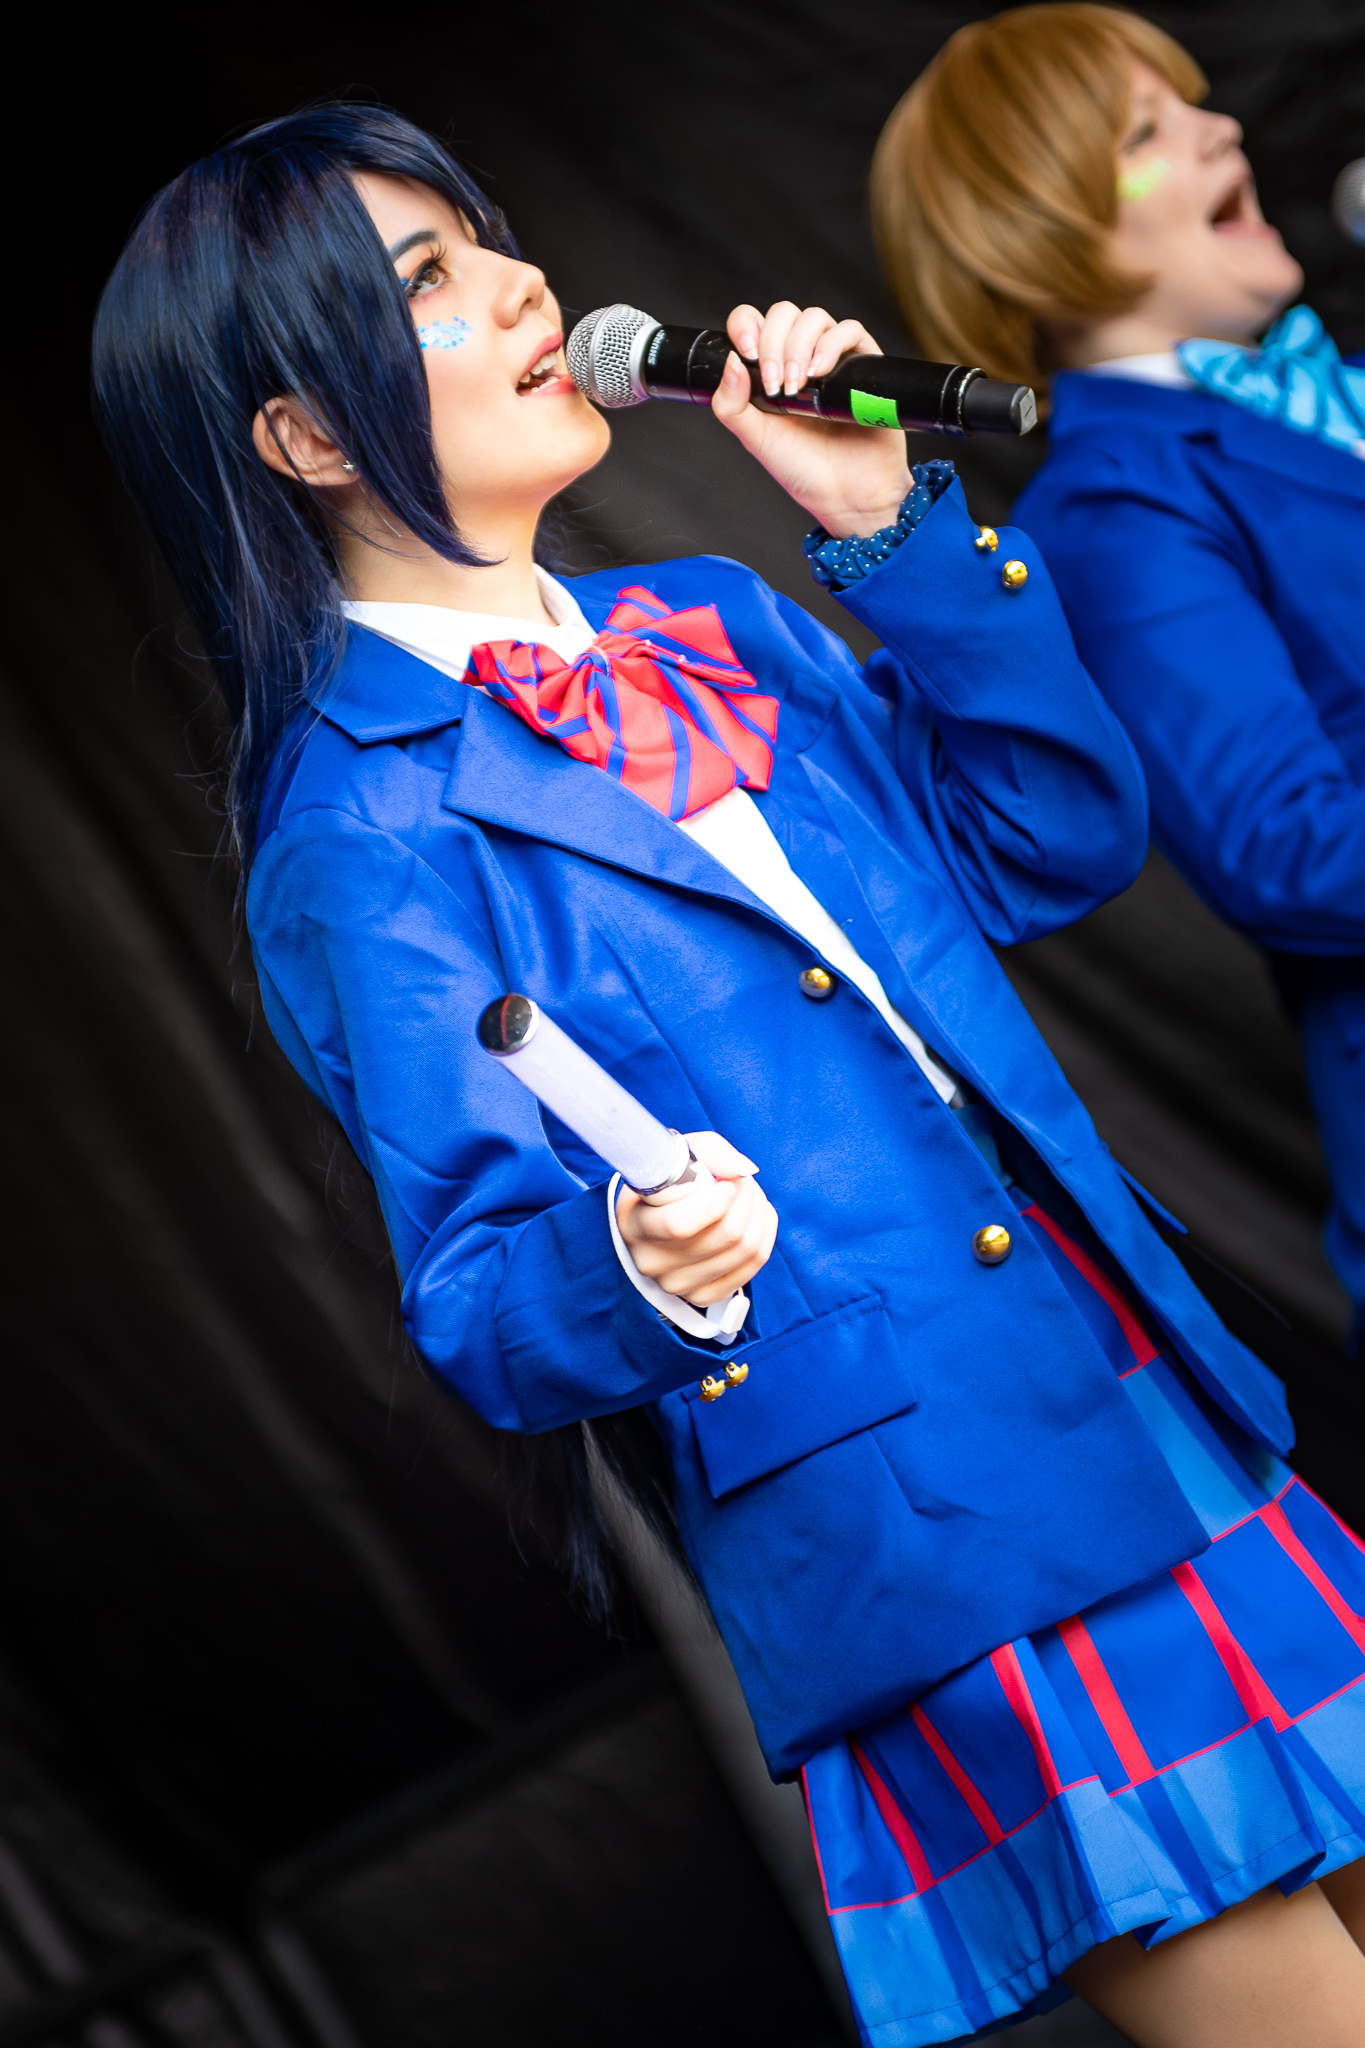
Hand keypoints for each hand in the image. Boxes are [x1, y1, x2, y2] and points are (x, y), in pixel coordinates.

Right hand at [616, 1131, 777, 1307]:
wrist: (658, 1212)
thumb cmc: (669, 1178)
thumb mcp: (679, 1153)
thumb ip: (712, 1153)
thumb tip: (744, 1171)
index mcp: (635, 1225)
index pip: (678, 1223)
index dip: (714, 1201)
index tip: (724, 1183)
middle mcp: (651, 1261)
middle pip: (724, 1236)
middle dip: (746, 1198)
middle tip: (742, 1182)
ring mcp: (677, 1283)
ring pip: (745, 1250)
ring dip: (759, 1213)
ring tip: (750, 1194)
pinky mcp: (702, 1295)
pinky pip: (752, 1267)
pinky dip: (764, 1235)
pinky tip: (756, 1216)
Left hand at [711, 301, 912, 539]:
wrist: (847, 495)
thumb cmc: (803, 469)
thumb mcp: (755, 439)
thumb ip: (732, 405)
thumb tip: (730, 361)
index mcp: (771, 368)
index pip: (754, 322)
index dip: (746, 325)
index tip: (745, 353)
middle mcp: (801, 357)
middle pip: (784, 313)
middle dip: (774, 343)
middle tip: (775, 386)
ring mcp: (833, 358)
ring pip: (814, 318)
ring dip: (799, 346)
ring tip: (798, 387)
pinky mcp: (864, 364)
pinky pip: (850, 330)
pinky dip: (831, 344)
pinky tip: (820, 373)